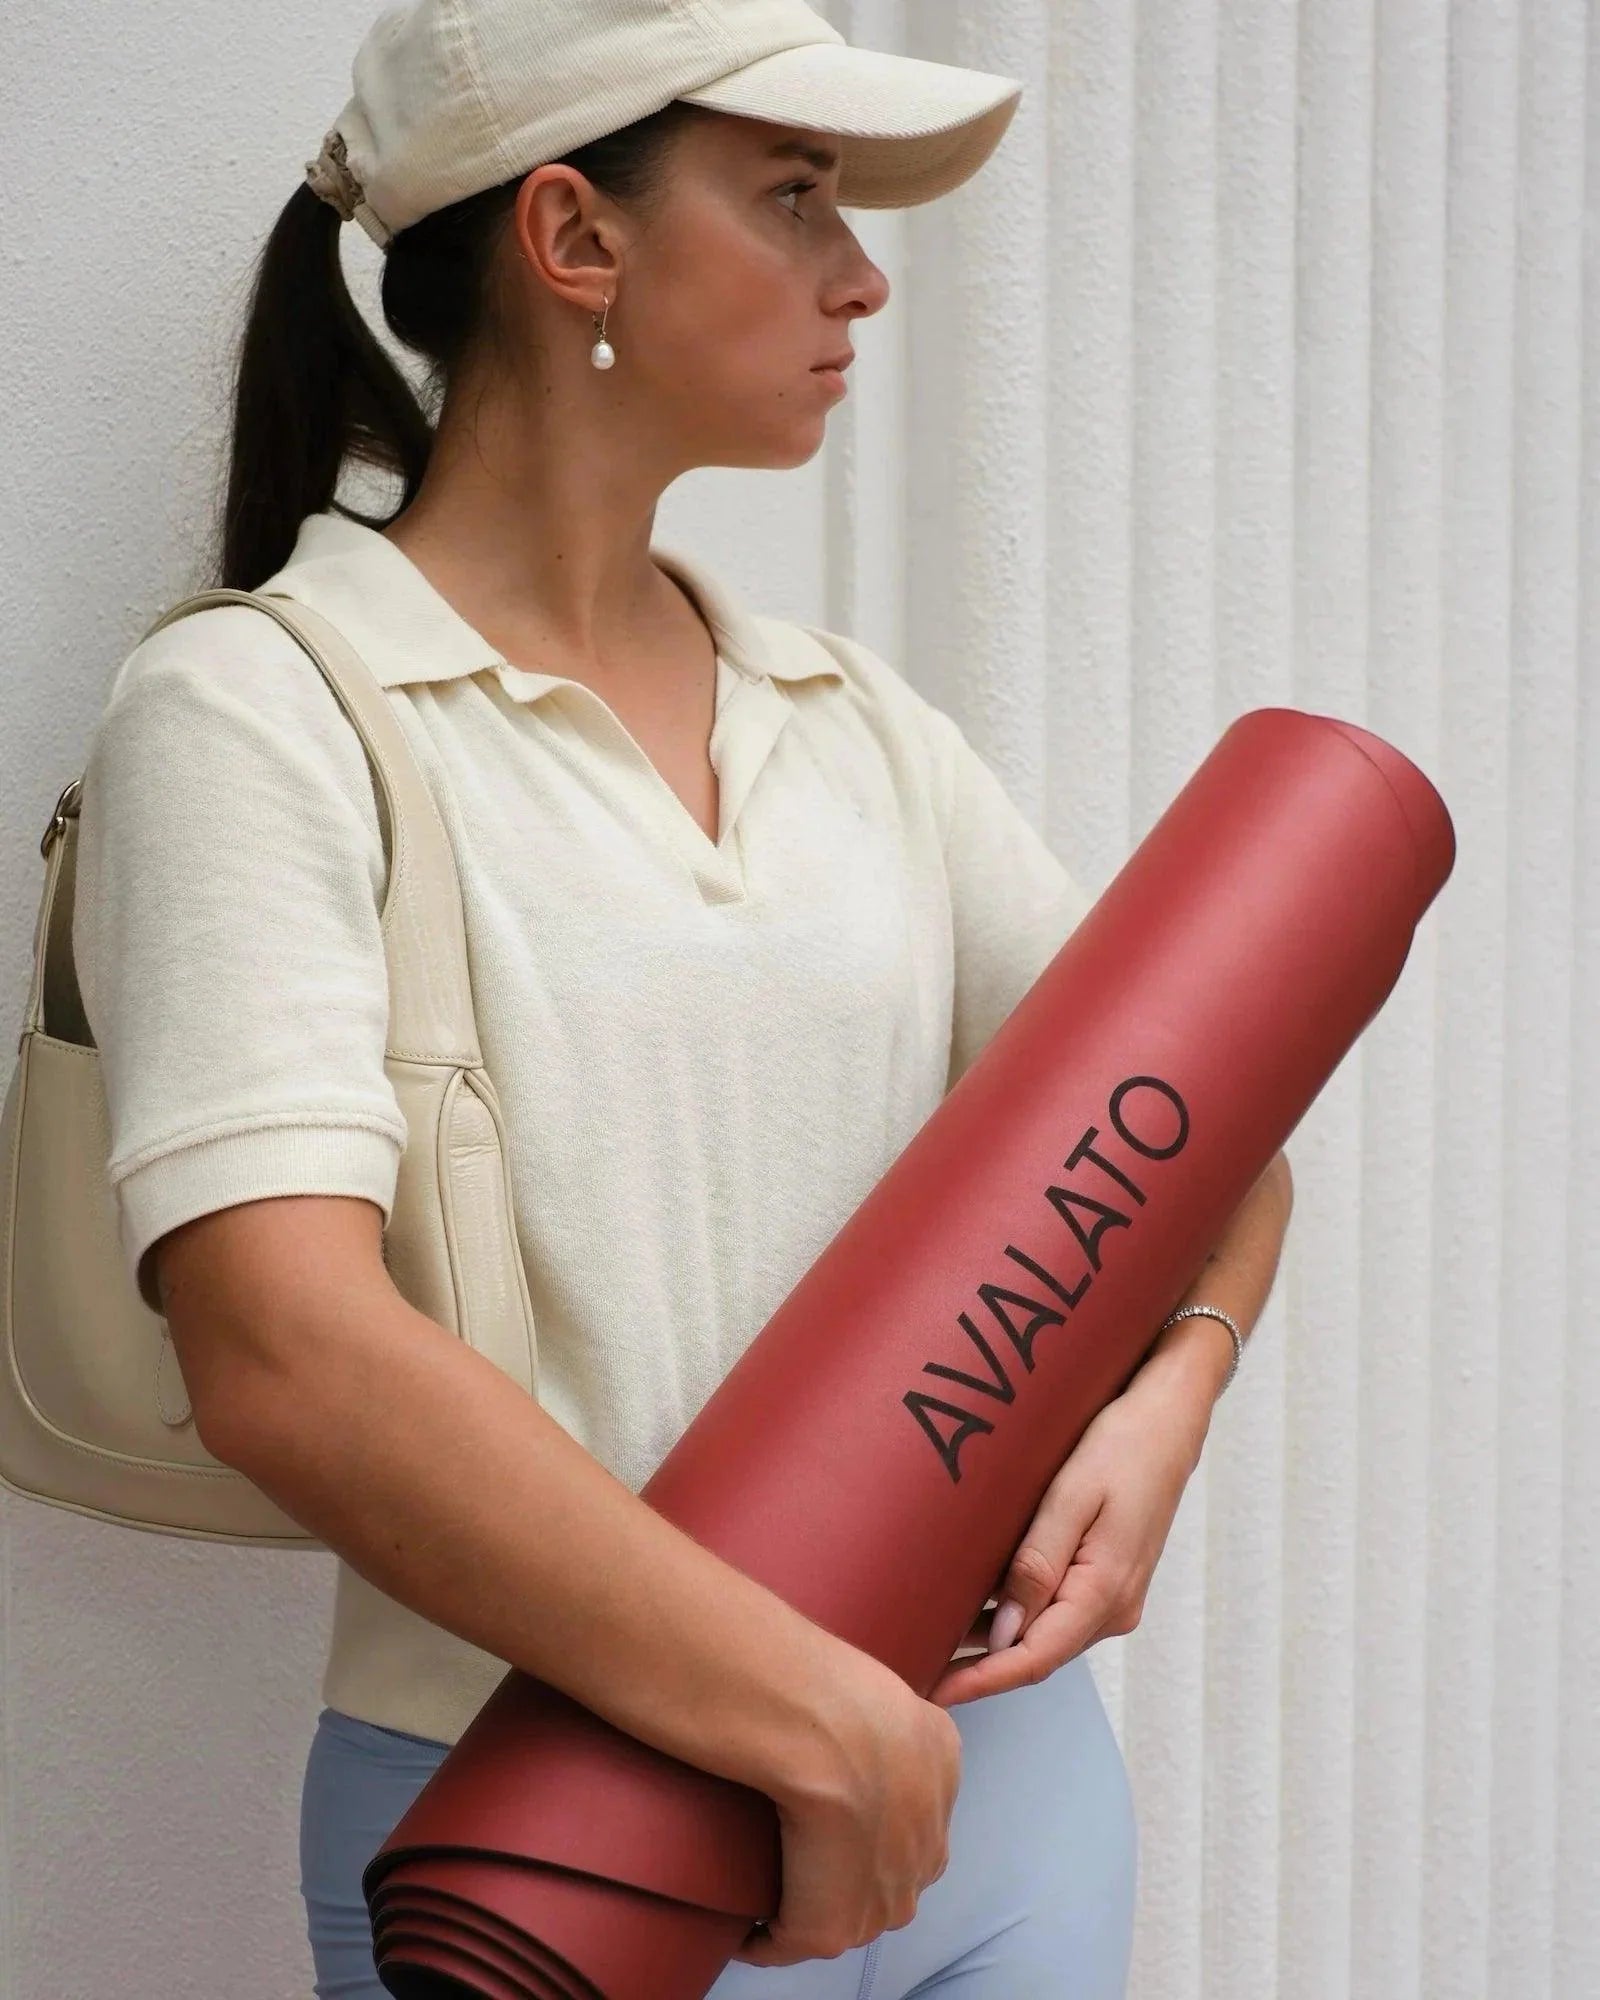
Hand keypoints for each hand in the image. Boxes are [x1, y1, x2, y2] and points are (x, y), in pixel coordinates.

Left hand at [924, 1369, 1207, 1707]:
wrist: (1168, 1419)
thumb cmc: (1122, 1446)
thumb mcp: (1071, 1497)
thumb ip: (1037, 1565)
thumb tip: (1004, 1632)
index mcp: (1105, 1593)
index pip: (1033, 1659)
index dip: (979, 1681)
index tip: (931, 1695)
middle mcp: (1114, 1608)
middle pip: (1037, 1654)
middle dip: (980, 1668)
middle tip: (918, 1666)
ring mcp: (1115, 1596)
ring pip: (1045, 1635)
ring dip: (994, 1644)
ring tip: (935, 1640)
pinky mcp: (1108, 1578)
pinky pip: (1056, 1612)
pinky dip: (1016, 1617)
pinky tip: (977, 1606)